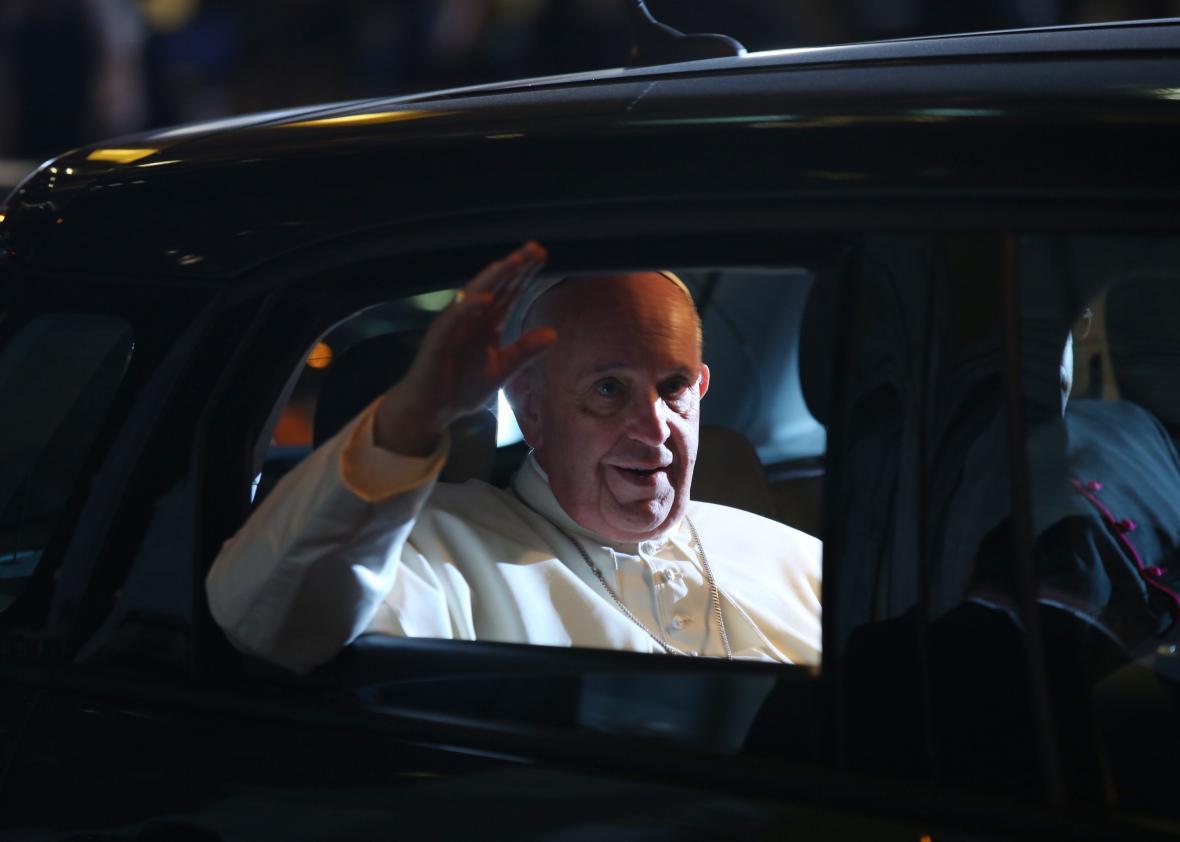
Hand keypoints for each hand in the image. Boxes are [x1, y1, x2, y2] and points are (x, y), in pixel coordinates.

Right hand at [374, 242, 554, 455]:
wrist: (433, 409)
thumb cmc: (462, 388)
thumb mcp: (502, 369)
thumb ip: (525, 351)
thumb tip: (554, 334)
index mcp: (487, 323)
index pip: (509, 292)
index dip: (525, 275)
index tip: (543, 256)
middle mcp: (472, 318)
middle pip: (496, 286)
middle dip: (515, 267)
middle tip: (535, 248)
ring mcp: (455, 326)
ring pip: (475, 294)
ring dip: (494, 277)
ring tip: (514, 261)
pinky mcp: (439, 338)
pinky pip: (454, 318)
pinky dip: (469, 307)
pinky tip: (487, 298)